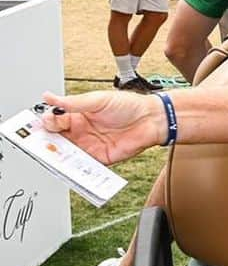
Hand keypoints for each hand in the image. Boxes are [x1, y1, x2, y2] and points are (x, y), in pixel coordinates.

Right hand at [38, 89, 166, 163]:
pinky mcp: (99, 159)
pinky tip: (69, 167)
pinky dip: (75, 168)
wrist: (151, 119)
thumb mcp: (97, 100)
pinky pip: (83, 167)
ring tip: (51, 156)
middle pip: (56, 140)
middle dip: (45, 143)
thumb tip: (48, 97)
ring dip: (57, 157)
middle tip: (38, 144)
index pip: (54, 122)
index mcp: (78, 116)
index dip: (46, 124)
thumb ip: (72, 103)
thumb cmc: (129, 105)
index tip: (39, 125)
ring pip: (66, 155)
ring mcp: (89, 147)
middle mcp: (80, 132)